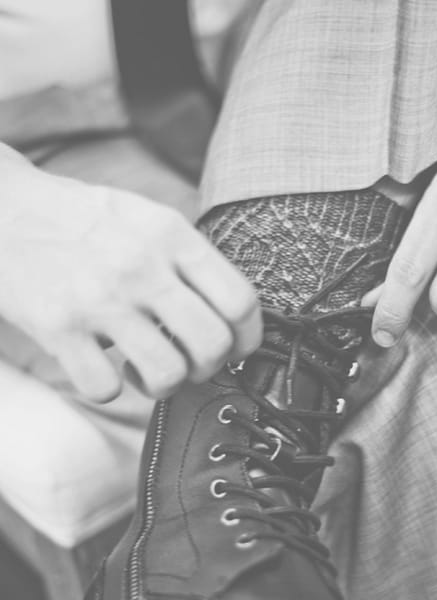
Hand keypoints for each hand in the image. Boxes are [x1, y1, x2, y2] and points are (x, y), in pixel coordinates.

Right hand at [0, 149, 261, 401]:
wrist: (2, 209)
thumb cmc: (81, 220)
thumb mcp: (145, 217)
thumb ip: (187, 258)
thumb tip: (231, 314)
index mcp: (170, 235)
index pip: (240, 300)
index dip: (247, 338)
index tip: (235, 350)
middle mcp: (141, 265)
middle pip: (212, 344)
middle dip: (207, 368)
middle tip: (187, 363)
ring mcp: (99, 297)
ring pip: (167, 374)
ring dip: (162, 385)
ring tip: (144, 371)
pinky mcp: (57, 326)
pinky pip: (106, 388)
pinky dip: (108, 390)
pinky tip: (99, 368)